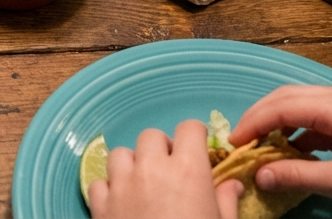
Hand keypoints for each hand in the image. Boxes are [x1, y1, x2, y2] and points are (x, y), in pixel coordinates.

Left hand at [89, 120, 242, 218]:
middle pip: (151, 136)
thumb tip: (232, 185)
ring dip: (132, 164)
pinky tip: (120, 203)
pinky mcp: (99, 204)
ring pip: (120, 153)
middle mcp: (151, 168)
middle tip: (170, 170)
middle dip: (161, 149)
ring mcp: (121, 184)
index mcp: (187, 169)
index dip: (195, 137)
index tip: (198, 150)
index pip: (189, 128)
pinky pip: (99, 182)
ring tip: (142, 184)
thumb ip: (226, 201)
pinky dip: (108, 188)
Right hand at [230, 85, 331, 212]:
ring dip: (276, 119)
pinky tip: (290, 147)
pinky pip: (315, 111)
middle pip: (287, 95)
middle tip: (239, 140)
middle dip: (259, 116)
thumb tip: (257, 176)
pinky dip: (296, 126)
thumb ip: (296, 175)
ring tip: (260, 144)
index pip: (282, 106)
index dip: (252, 123)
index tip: (232, 142)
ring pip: (299, 100)